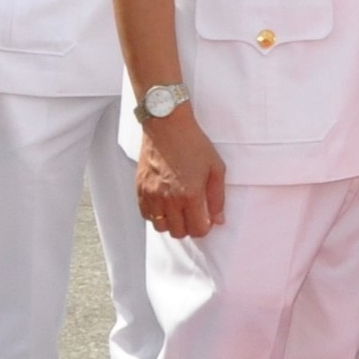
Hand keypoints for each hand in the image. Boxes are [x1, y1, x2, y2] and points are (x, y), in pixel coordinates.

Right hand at [139, 109, 227, 238]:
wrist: (167, 126)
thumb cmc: (193, 144)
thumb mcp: (216, 168)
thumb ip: (217, 198)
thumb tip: (218, 220)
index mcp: (190, 195)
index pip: (197, 230)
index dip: (204, 227)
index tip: (205, 219)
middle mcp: (169, 199)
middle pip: (178, 232)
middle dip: (188, 227)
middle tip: (193, 214)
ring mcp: (152, 195)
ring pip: (160, 227)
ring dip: (171, 223)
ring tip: (178, 209)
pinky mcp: (140, 190)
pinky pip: (146, 215)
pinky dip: (155, 214)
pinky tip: (164, 203)